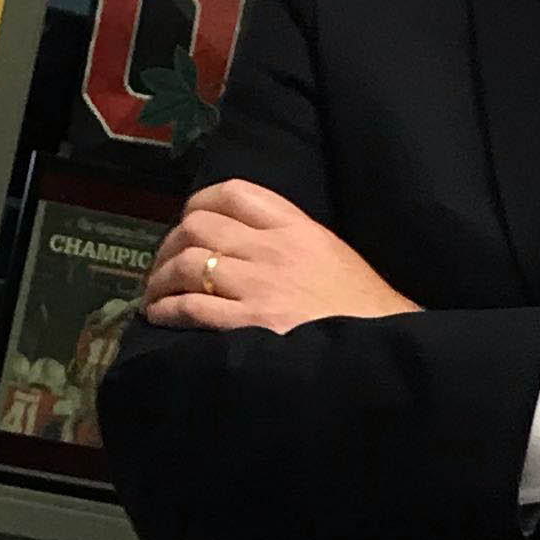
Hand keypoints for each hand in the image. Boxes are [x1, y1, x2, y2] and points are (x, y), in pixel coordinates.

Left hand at [142, 181, 418, 333]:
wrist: (383, 346)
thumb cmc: (361, 308)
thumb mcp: (330, 253)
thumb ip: (288, 238)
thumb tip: (241, 241)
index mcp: (296, 227)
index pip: (235, 193)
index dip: (198, 205)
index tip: (186, 224)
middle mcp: (273, 249)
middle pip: (199, 226)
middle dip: (170, 244)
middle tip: (164, 266)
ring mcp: (260, 285)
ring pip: (188, 263)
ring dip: (161, 278)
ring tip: (156, 295)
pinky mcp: (250, 323)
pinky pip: (192, 306)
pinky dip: (166, 309)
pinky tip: (160, 316)